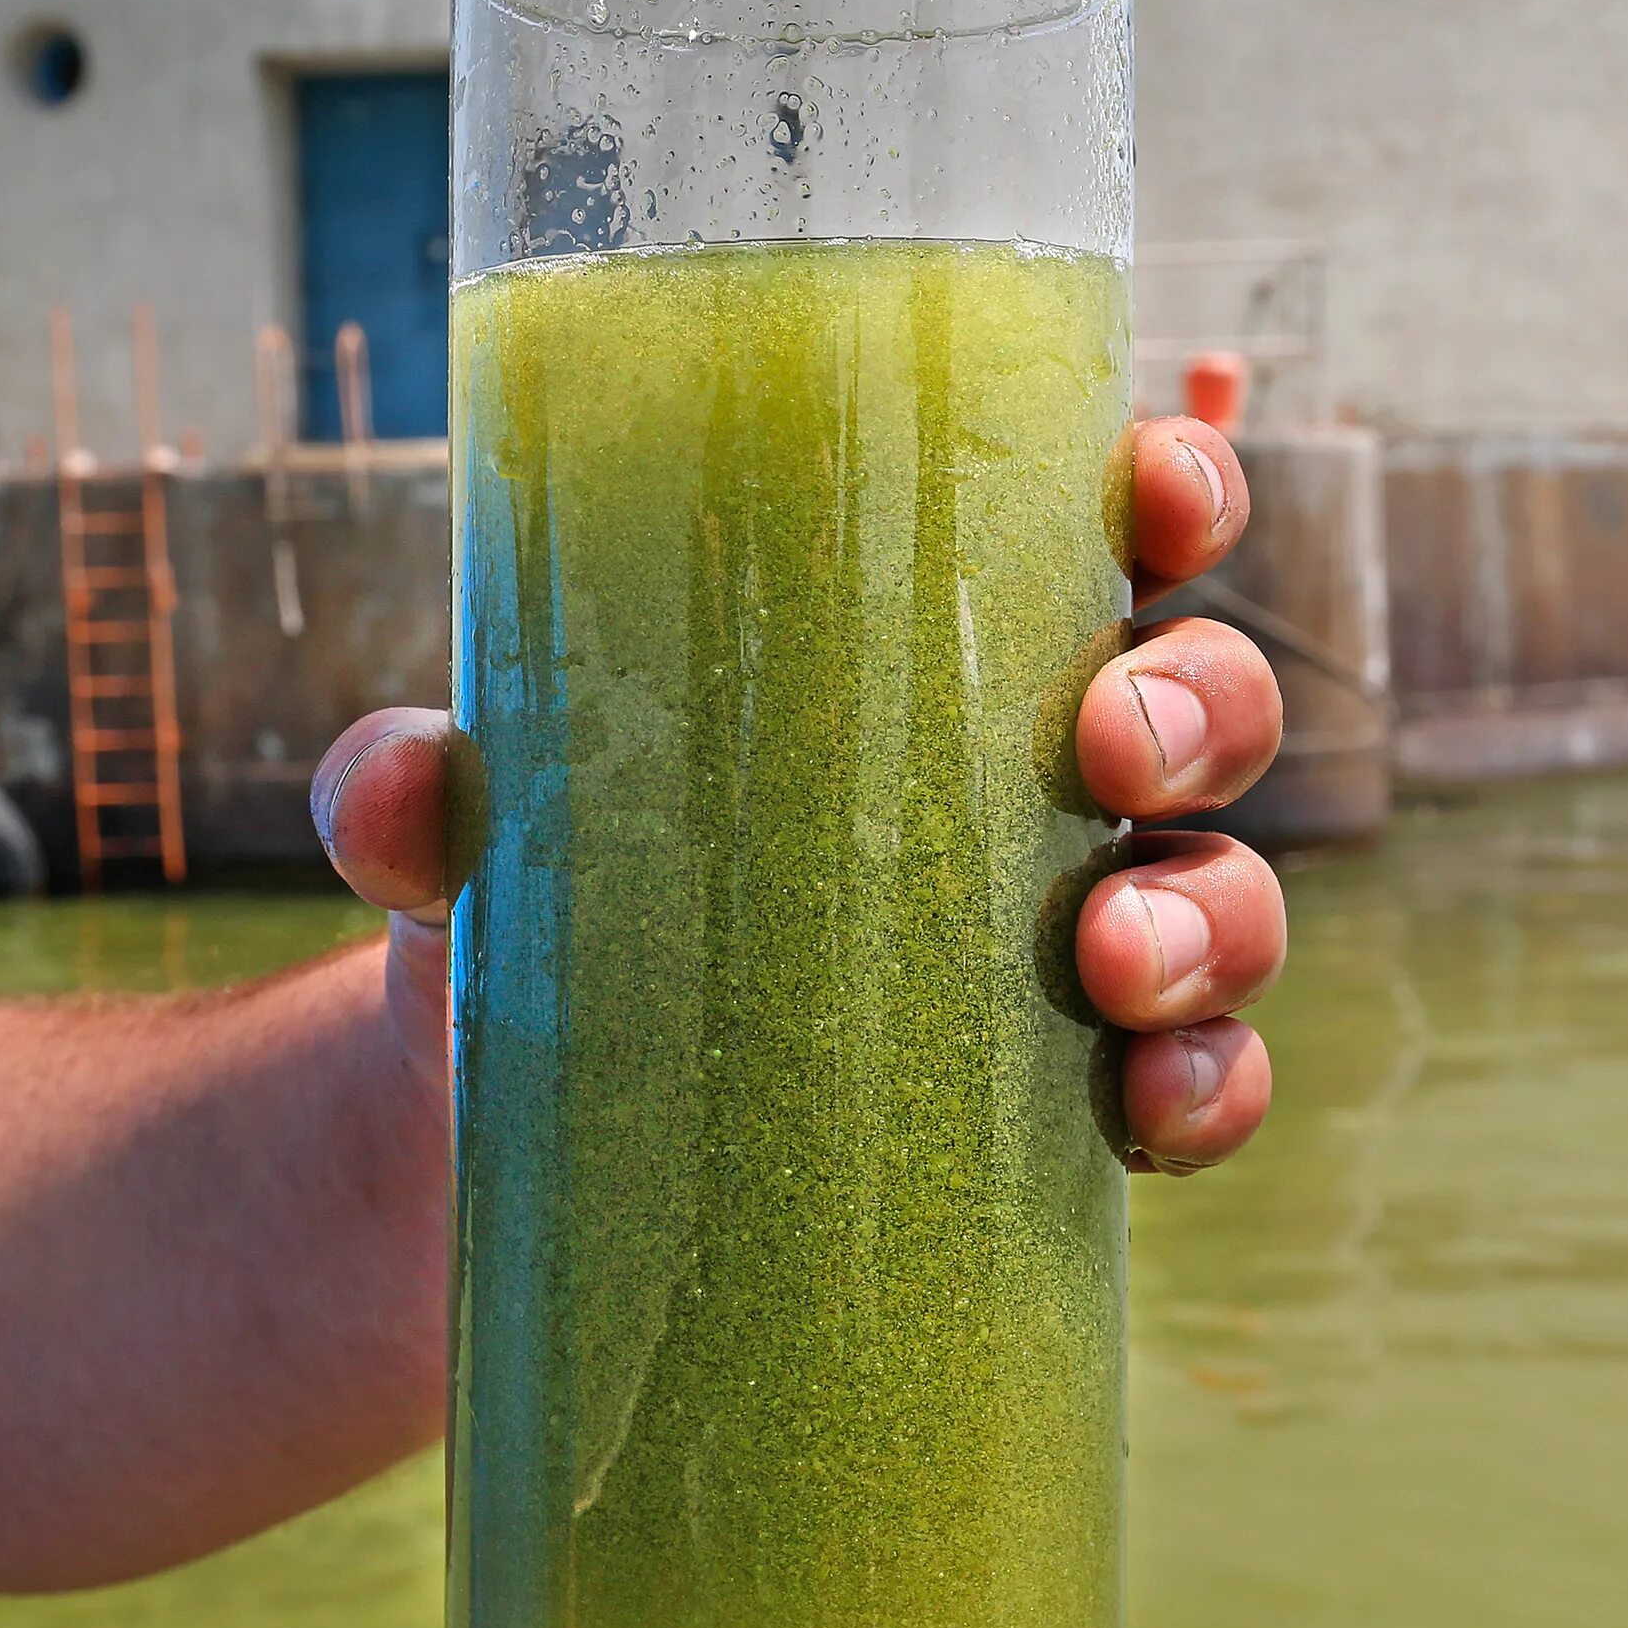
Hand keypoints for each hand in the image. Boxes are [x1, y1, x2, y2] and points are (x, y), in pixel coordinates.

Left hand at [312, 412, 1286, 1178]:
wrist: (503, 1140)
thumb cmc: (530, 908)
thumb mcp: (468, 836)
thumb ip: (411, 793)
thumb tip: (399, 787)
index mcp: (920, 652)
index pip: (1098, 531)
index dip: (1173, 487)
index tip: (1150, 496)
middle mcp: (1023, 786)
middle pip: (1202, 703)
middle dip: (1199, 707)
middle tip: (1103, 750)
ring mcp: (1059, 947)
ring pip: (1227, 892)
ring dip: (1214, 915)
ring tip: (1109, 964)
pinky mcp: (1053, 1108)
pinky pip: (1204, 1080)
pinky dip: (1212, 1088)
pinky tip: (1149, 1109)